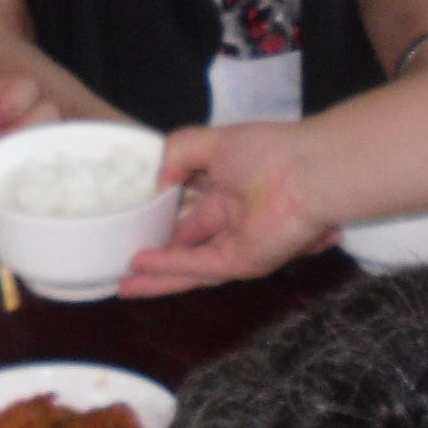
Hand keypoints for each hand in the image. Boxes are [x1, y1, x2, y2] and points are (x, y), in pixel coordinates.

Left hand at [0, 80, 49, 233]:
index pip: (26, 89)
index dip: (13, 103)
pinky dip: (3, 196)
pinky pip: (34, 192)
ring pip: (44, 154)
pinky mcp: (18, 189)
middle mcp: (18, 123)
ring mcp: (21, 157)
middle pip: (48, 117)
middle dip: (15, 136)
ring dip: (3, 168)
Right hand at [123, 121, 332, 294]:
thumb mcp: (211, 142)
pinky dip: (169, 269)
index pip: (191, 209)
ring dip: (157, 276)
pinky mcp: (241, 261)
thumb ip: (178, 153)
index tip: (133, 223)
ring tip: (122, 285)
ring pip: (189, 266)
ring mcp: (238, 244)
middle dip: (157, 257)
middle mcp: (233, 220)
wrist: (305, 173)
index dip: (163, 218)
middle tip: (123, 265)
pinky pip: (199, 267)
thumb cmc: (266, 152)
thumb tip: (156, 180)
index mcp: (230, 190)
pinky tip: (140, 268)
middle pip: (188, 245)